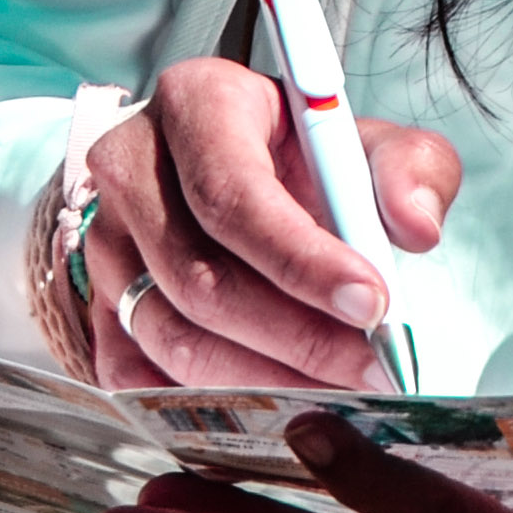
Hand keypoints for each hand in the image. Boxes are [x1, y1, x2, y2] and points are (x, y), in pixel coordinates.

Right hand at [78, 57, 459, 388]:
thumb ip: (411, 168)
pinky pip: (137, 374)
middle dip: (296, 338)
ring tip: (337, 394)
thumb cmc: (301, 159)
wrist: (234, 175)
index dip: (302, 260)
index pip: (233, 194)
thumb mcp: (365, 143)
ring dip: (260, 380)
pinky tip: (271, 408)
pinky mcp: (96, 302)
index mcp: (196, 104)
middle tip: (371, 370)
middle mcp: (130, 167)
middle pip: (200, 278)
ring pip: (170, 335)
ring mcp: (102, 241)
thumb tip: (416, 227)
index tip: (375, 305)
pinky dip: (203, 403)